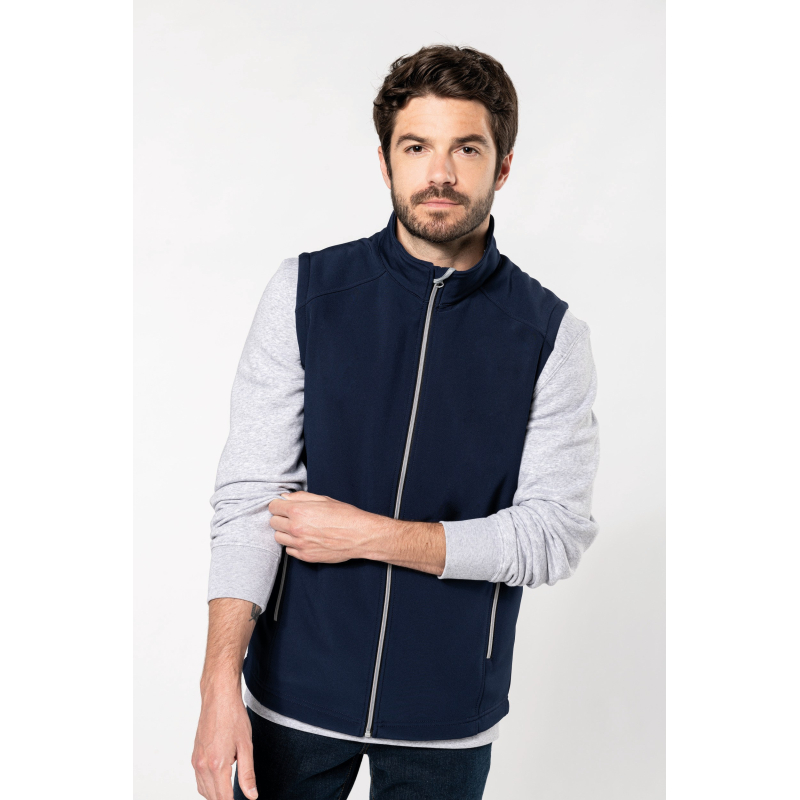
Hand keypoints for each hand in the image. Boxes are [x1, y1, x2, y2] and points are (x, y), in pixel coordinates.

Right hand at [191, 686, 257, 799]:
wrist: (219, 697)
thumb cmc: (233, 716)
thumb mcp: (246, 746)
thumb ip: (247, 774)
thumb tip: (251, 795)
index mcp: (217, 764)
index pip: (224, 798)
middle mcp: (202, 765)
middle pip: (212, 797)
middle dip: (225, 799)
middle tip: (238, 796)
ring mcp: (196, 761)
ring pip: (204, 791)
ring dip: (216, 794)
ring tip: (230, 790)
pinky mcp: (194, 756)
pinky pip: (199, 780)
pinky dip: (209, 786)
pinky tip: (220, 779)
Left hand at [268, 491, 387, 562]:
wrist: (359, 535)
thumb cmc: (345, 515)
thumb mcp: (323, 499)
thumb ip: (301, 497)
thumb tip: (285, 497)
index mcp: (298, 511)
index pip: (273, 507)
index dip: (279, 505)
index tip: (284, 506)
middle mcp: (296, 528)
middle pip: (273, 522)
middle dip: (281, 518)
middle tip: (292, 517)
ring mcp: (300, 544)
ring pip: (278, 537)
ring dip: (285, 532)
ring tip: (299, 529)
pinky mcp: (305, 556)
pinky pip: (289, 550)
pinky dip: (293, 544)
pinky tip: (305, 539)